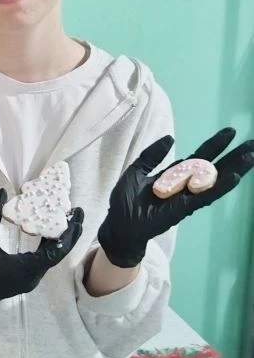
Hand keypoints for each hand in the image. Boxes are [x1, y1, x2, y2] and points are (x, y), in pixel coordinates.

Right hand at [0, 189, 83, 316]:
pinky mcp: (26, 278)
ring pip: (51, 257)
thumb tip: (2, 192)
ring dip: (60, 239)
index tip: (75, 215)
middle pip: (58, 254)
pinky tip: (48, 231)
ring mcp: (30, 279)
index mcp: (27, 270)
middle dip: (69, 233)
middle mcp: (33, 277)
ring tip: (66, 218)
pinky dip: (48, 245)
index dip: (68, 233)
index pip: (56, 252)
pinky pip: (43, 260)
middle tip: (77, 212)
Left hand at [98, 127, 253, 267]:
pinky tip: (233, 177)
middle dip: (233, 156)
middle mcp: (185, 186)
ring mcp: (187, 197)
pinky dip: (219, 187)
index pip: (200, 157)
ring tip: (251, 156)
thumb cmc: (126, 201)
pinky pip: (204, 197)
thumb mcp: (137, 170)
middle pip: (214, 167)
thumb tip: (170, 138)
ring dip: (234, 168)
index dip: (214, 145)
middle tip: (253, 143)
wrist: (118, 225)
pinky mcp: (183, 209)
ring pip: (215, 181)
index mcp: (175, 175)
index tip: (231, 132)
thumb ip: (152, 155)